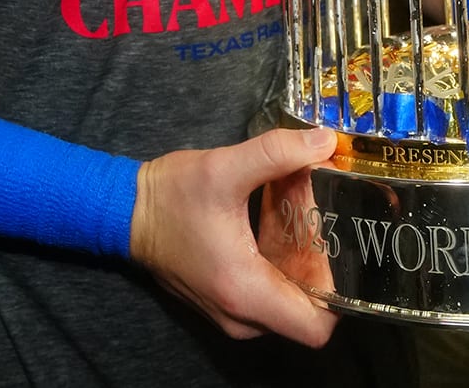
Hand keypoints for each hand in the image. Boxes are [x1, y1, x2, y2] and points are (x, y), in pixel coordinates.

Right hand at [131, 127, 338, 346]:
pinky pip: (272, 292)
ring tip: (305, 217)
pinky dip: (283, 262)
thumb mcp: (225, 167)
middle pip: (310, 311)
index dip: (341, 295)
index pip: (315, 326)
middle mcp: (240, 314)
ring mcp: (232, 312)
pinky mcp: (227, 300)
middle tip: (326, 224)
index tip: (343, 252)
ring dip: (304, 262)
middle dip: (325, 269)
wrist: (124, 213)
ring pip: (291, 301)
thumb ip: (278, 153)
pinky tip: (282, 223)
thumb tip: (325, 142)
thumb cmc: (170, 196)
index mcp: (245, 291)